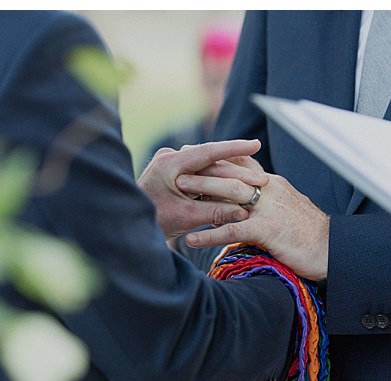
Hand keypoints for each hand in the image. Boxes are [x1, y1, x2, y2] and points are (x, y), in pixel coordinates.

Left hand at [137, 140, 267, 239]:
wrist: (129, 226)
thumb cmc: (154, 222)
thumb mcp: (187, 218)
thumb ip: (215, 212)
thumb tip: (244, 211)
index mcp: (170, 164)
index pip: (208, 152)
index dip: (234, 149)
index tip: (255, 145)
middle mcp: (169, 158)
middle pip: (210, 158)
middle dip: (237, 165)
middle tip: (261, 172)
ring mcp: (169, 162)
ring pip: (206, 164)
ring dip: (228, 171)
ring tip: (254, 177)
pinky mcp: (171, 171)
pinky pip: (199, 170)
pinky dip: (216, 177)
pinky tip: (235, 180)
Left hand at [178, 170, 329, 280]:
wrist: (332, 249)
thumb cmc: (309, 233)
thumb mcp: (287, 208)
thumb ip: (266, 201)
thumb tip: (241, 203)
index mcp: (272, 184)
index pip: (240, 165)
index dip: (216, 159)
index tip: (194, 154)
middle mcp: (268, 190)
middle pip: (229, 173)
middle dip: (201, 168)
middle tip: (177, 165)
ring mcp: (267, 209)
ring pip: (228, 195)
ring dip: (201, 191)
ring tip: (176, 192)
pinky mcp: (267, 230)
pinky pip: (232, 230)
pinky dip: (209, 235)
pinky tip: (190, 240)